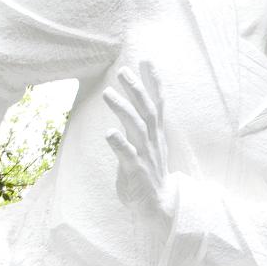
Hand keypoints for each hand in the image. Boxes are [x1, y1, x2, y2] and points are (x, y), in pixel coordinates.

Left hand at [104, 59, 172, 218]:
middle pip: (147, 110)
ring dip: (123, 109)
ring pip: (137, 128)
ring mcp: (145, 155)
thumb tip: (133, 104)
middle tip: (123, 71)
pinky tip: (108, 132)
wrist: (159, 205)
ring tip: (108, 93)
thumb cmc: (149, 172)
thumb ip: (141, 124)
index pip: (157, 103)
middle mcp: (152, 141)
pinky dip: (119, 143)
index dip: (154, 81)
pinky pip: (128, 155)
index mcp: (155, 134)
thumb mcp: (149, 144)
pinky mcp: (136, 171)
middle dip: (137, 89)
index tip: (147, 60)